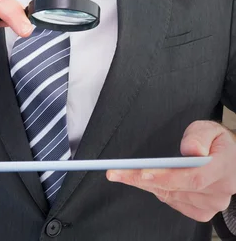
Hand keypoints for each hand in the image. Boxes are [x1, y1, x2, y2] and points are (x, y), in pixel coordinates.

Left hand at [106, 120, 235, 221]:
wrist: (231, 162)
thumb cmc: (217, 143)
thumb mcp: (210, 128)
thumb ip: (199, 136)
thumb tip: (191, 150)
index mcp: (223, 168)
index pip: (193, 177)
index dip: (166, 177)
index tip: (142, 172)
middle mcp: (219, 192)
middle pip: (176, 188)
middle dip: (142, 179)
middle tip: (116, 172)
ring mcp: (211, 205)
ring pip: (171, 196)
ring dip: (145, 185)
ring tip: (123, 173)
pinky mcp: (202, 212)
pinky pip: (173, 202)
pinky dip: (158, 191)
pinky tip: (147, 181)